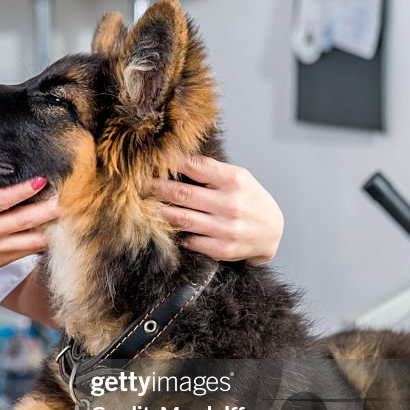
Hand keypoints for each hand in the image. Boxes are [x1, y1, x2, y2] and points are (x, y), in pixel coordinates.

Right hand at [0, 169, 57, 306]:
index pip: (1, 200)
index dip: (23, 190)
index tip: (41, 180)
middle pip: (25, 220)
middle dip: (48, 209)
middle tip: (68, 197)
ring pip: (32, 238)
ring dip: (50, 226)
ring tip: (65, 213)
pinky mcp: (1, 261)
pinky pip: (27, 251)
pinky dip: (41, 241)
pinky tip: (52, 230)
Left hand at [150, 156, 283, 264]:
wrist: (272, 233)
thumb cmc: (249, 199)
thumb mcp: (239, 178)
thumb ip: (211, 171)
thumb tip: (174, 160)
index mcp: (234, 180)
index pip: (195, 166)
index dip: (170, 163)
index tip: (150, 161)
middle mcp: (230, 204)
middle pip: (182, 194)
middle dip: (156, 188)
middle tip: (137, 184)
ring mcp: (226, 228)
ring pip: (181, 219)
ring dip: (158, 212)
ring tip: (142, 206)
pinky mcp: (222, 249)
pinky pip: (189, 241)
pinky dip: (175, 234)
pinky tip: (164, 228)